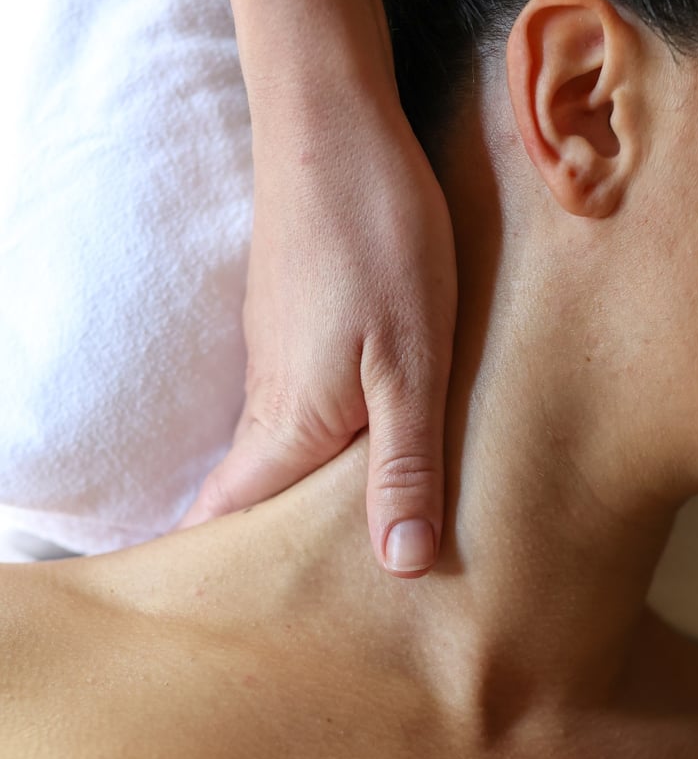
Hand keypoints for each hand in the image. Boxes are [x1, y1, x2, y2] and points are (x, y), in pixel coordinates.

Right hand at [179, 87, 456, 576]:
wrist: (334, 128)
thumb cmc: (377, 241)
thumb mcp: (413, 363)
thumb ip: (405, 466)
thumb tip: (400, 564)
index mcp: (287, 429)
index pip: (224, 523)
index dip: (226, 578)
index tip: (248, 630)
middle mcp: (269, 408)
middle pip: (247, 503)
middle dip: (272, 558)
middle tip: (310, 610)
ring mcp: (277, 370)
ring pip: (275, 462)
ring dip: (298, 509)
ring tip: (344, 556)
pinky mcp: (297, 339)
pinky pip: (296, 420)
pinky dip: (316, 459)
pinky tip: (361, 466)